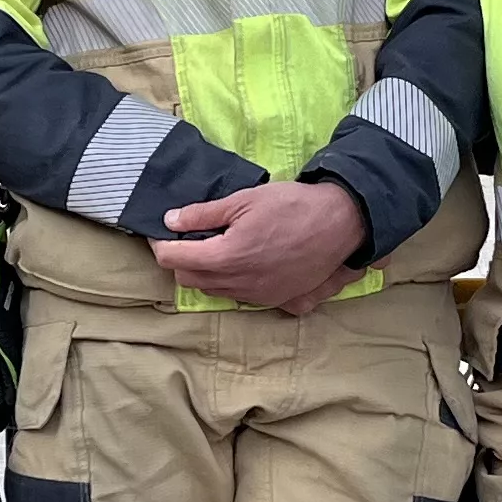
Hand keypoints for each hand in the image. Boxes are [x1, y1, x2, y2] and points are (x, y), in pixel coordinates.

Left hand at [156, 178, 369, 312]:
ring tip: (217, 247)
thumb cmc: (292, 205)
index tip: (163, 233)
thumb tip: (170, 221)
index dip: (162, 246)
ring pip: (214, 292)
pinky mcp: (275, 301)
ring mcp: (257, 296)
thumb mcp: (243, 200)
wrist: (340, 224)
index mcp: (226, 257)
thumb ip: (203, 214)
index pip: (175, 260)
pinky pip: (239, 297)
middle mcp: (238, 284)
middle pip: (190, 280)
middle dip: (181, 260)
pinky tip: (242, 261)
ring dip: (206, 273)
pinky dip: (230, 282)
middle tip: (189, 238)